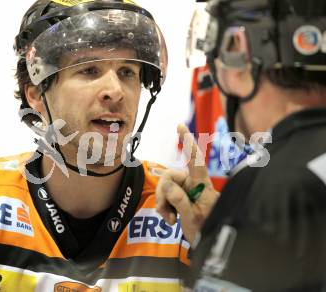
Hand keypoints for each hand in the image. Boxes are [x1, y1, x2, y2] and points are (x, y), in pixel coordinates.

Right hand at [155, 124, 219, 243]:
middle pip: (170, 177)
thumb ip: (179, 200)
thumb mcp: (192, 218)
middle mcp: (193, 184)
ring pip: (165, 188)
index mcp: (202, 184)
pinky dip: (164, 208)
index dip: (188, 141)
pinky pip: (165, 197)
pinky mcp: (180, 200)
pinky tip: (170, 219)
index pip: (195, 159)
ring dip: (163, 203)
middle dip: (163, 193)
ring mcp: (186, 192)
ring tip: (169, 219)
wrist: (208, 246)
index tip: (179, 125)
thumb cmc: (206, 231)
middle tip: (165, 212)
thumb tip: (167, 186)